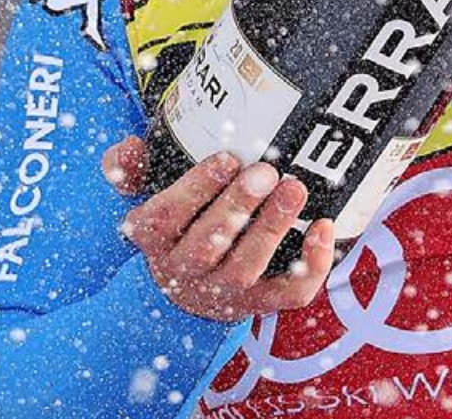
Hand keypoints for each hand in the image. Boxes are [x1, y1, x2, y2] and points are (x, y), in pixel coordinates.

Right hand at [101, 136, 334, 320]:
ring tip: (294, 188)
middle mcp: (185, 271)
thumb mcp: (148, 192)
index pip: (163, 219)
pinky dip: (312, 265)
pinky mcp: (260, 303)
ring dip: (271, 228)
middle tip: (265, 171)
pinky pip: (289, 294)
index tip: (226, 158)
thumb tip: (127, 147)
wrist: (187, 287)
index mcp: (155, 240)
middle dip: (236, 207)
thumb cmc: (176, 222)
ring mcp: (224, 292)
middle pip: (206, 246)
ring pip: (245, 269)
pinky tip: (324, 227)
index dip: (193, 189)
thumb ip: (131, 168)